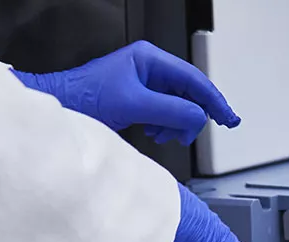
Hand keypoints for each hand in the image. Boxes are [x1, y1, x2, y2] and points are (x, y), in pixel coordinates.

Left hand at [12, 41, 238, 144]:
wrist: (60, 109)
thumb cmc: (85, 98)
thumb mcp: (135, 104)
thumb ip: (171, 110)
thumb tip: (198, 117)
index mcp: (151, 59)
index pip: (194, 79)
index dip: (214, 101)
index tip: (228, 118)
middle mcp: (149, 69)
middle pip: (186, 94)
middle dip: (188, 117)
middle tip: (185, 136)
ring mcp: (142, 85)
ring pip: (174, 108)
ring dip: (172, 125)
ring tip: (160, 134)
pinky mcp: (135, 101)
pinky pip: (161, 115)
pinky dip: (161, 127)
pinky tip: (151, 133)